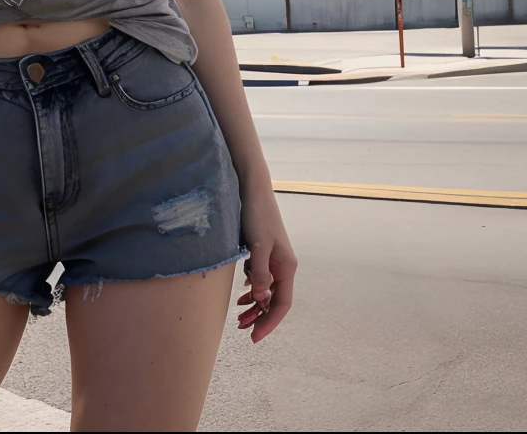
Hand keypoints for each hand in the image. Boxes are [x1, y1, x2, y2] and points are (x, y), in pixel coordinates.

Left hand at [236, 182, 295, 341]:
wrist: (253, 189)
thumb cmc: (257, 215)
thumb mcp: (257, 246)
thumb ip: (259, 273)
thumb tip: (260, 299)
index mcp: (286, 267)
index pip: (282, 303)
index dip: (270, 322)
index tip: (255, 337)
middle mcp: (283, 266)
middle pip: (274, 300)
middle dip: (260, 316)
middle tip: (241, 329)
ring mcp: (274, 259)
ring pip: (266, 290)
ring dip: (255, 304)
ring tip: (239, 316)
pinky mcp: (263, 252)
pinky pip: (260, 278)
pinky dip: (251, 289)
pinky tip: (242, 293)